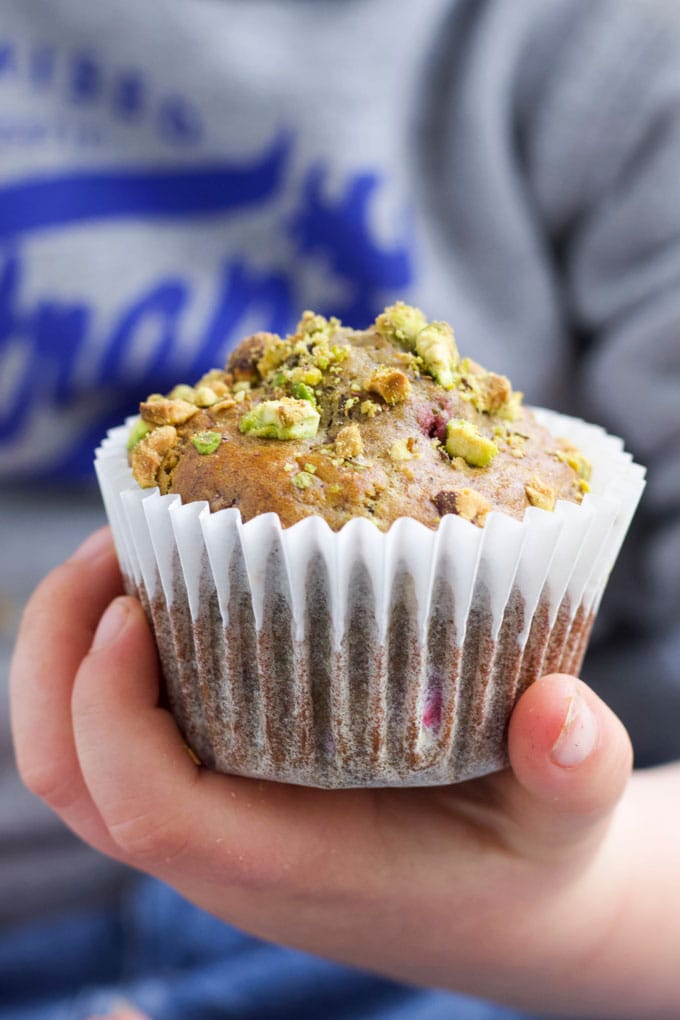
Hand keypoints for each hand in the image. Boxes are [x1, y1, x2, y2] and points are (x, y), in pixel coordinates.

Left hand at [11, 529, 636, 1015]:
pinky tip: (169, 589)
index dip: (109, 706)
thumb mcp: (564, 822)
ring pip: (75, 758)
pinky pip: (120, 735)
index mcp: (280, 864)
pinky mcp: (219, 792)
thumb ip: (573, 774)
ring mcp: (208, 823)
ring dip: (66, 650)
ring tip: (125, 551)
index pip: (145, 807)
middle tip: (113, 542)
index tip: (137, 599)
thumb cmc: (520, 865)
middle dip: (54, 656)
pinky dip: (106, 661)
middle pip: (68, 776)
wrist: (503, 910)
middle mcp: (219, 850)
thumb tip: (563, 711)